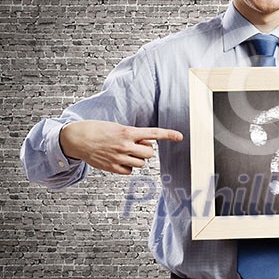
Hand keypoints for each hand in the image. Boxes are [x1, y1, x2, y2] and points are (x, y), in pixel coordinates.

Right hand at [59, 120, 182, 173]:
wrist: (77, 138)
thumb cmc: (98, 131)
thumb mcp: (118, 128)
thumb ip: (134, 136)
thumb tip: (146, 146)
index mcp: (127, 132)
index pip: (153, 133)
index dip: (168, 134)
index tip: (180, 136)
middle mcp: (125, 145)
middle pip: (150, 153)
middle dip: (146, 151)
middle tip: (135, 146)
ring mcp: (119, 158)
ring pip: (141, 163)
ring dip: (137, 159)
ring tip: (124, 152)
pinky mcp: (112, 168)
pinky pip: (130, 172)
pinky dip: (128, 168)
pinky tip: (118, 160)